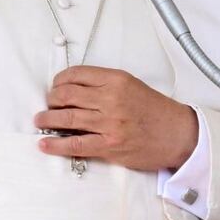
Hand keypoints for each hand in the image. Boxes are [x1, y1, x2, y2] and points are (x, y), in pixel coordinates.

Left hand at [34, 65, 198, 170]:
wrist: (178, 134)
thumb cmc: (155, 110)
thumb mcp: (131, 85)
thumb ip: (104, 84)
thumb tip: (72, 89)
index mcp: (116, 80)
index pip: (76, 74)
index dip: (59, 81)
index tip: (55, 87)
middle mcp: (111, 99)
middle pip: (67, 95)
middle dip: (51, 99)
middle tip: (47, 104)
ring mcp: (109, 123)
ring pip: (67, 118)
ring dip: (48, 119)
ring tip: (40, 120)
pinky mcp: (109, 145)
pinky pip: (76, 144)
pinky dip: (56, 144)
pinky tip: (45, 143)